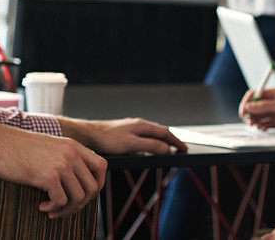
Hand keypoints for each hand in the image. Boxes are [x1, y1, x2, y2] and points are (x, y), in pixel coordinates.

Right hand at [0, 116, 105, 218]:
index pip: (102, 166)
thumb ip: (66, 157)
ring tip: (51, 208)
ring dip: (66, 209)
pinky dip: (53, 208)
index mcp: (73, 145)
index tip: (83, 194)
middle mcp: (71, 153)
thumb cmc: (19, 148)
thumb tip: (78, 182)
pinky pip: (61, 201)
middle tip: (64, 208)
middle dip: (81, 204)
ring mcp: (61, 164)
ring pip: (79, 197)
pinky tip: (41, 206)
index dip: (98, 184)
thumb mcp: (49, 147)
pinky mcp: (48, 175)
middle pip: (93, 187)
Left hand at [59, 117, 187, 155]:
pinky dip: (152, 142)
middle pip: (160, 132)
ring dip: (162, 141)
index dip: (177, 142)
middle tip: (180, 150)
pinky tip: (148, 149)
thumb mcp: (131, 144)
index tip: (185, 149)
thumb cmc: (108, 139)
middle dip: (171, 140)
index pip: (165, 133)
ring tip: (168, 150)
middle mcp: (139, 124)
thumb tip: (167, 148)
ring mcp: (132, 128)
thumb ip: (150, 146)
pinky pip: (144, 137)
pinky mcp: (126, 133)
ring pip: (152, 134)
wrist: (90, 134)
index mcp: (143, 125)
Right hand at [239, 88, 274, 132]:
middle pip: (255, 106)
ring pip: (260, 116)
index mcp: (272, 94)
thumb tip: (248, 106)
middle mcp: (272, 102)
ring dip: (255, 120)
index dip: (247, 102)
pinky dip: (262, 126)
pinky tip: (263, 128)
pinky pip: (266, 123)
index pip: (254, 95)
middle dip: (250, 113)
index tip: (243, 111)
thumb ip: (264, 107)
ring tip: (255, 125)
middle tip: (248, 121)